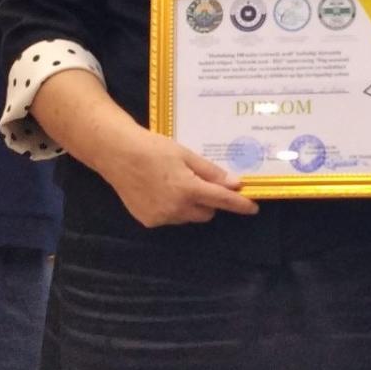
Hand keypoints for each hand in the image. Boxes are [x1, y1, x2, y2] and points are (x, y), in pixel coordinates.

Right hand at [29, 69, 258, 227]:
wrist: (117, 153)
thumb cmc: (153, 148)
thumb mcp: (185, 155)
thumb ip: (210, 172)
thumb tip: (234, 184)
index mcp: (188, 189)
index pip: (222, 200)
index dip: (239, 204)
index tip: (253, 207)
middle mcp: (176, 208)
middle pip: (206, 212)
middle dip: (209, 201)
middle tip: (200, 182)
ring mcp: (161, 217)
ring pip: (188, 217)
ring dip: (190, 205)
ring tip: (174, 183)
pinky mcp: (148, 221)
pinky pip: (171, 218)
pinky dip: (172, 209)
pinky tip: (159, 191)